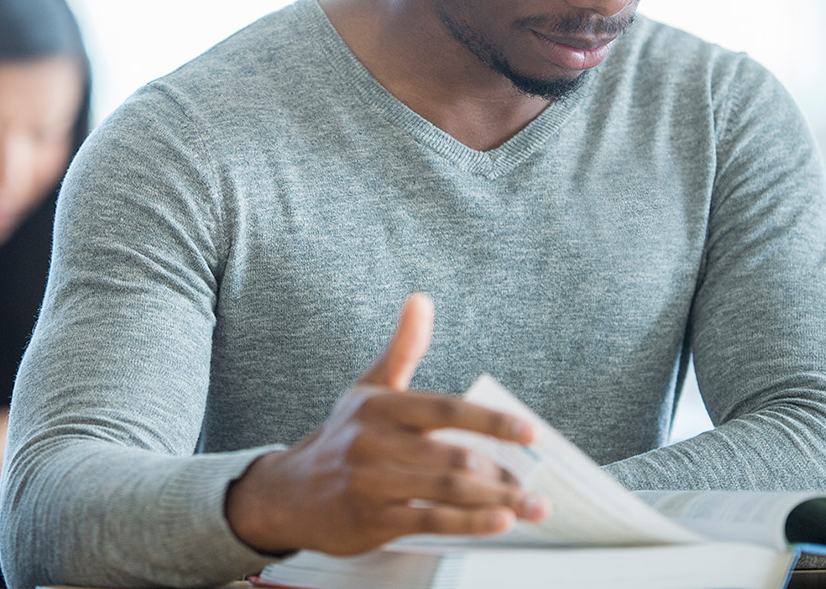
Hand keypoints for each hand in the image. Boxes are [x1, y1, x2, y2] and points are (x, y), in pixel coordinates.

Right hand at [224, 293, 547, 555]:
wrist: (290, 493)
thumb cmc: (342, 438)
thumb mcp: (369, 388)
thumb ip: (403, 348)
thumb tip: (421, 301)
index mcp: (379, 406)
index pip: (445, 409)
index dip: (491, 421)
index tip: (529, 433)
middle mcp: (373, 442)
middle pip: (452, 456)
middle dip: (501, 473)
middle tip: (535, 483)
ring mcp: (371, 483)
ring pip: (445, 491)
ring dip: (496, 501)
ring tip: (529, 506)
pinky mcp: (371, 520)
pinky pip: (430, 521)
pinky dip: (469, 524)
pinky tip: (497, 522)